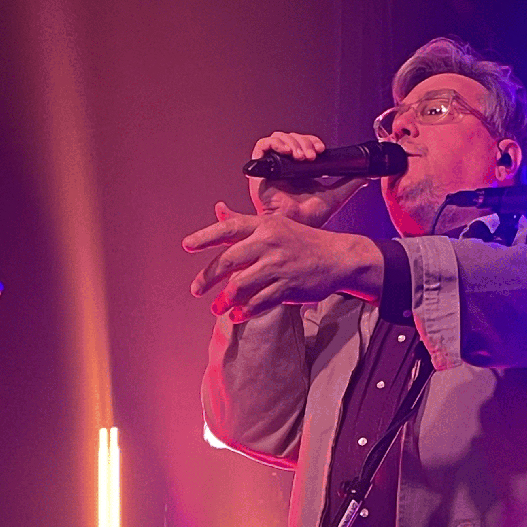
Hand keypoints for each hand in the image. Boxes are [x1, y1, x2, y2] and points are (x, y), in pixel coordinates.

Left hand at [183, 204, 382, 319]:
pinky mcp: (289, 287)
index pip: (228, 228)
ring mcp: (279, 266)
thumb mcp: (276, 226)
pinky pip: (260, 302)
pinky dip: (246, 311)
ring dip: (225, 300)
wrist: (339, 257)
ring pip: (242, 285)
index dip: (205, 237)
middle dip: (208, 277)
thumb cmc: (304, 241)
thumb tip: (218, 210)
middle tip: (196, 289)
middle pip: (229, 260)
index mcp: (264, 225)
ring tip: (216, 308)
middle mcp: (270, 243)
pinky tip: (237, 316)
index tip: (186, 246)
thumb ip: (245, 223)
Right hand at [247, 131, 366, 226]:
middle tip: (313, 156)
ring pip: (279, 140)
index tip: (322, 149)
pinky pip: (262, 146)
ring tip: (302, 157)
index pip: (303, 144)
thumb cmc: (311, 218)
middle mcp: (285, 166)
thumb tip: (366, 175)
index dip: (312, 142)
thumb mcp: (336, 196)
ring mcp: (272, 167)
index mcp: (299, 169)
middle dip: (304, 142)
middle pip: (291, 139)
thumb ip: (350, 183)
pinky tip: (288, 152)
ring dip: (292, 143)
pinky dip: (275, 144)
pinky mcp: (259, 171)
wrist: (298, 228)